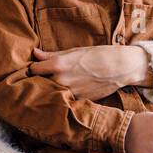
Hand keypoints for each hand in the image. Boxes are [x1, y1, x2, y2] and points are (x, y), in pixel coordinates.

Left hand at [29, 45, 149, 101]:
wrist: (120, 67)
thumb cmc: (97, 55)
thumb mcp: (74, 51)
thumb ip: (52, 55)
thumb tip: (35, 53)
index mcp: (58, 64)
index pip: (33, 70)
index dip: (32, 70)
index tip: (34, 70)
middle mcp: (61, 79)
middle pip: (39, 84)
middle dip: (38, 83)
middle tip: (38, 81)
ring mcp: (70, 92)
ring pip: (51, 95)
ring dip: (50, 92)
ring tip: (51, 89)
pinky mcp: (79, 101)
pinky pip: (65, 102)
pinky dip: (63, 99)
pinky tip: (64, 96)